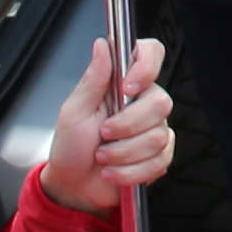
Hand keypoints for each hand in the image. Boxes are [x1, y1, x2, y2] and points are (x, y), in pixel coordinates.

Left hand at [37, 35, 177, 209]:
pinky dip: (131, 171)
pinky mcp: (159, 155)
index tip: (127, 87)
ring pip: (158, 136)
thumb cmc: (71, 147)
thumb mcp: (74, 112)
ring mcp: (153, 129)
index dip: (146, 66)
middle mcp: (142, 102)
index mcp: (122, 84)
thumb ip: (92, 79)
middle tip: (103, 134)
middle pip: (160, 102)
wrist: (74, 186)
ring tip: (103, 157)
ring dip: (123, 153)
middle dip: (127, 125)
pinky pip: (159, 160)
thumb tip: (103, 45)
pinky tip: (114, 171)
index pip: (151, 54)